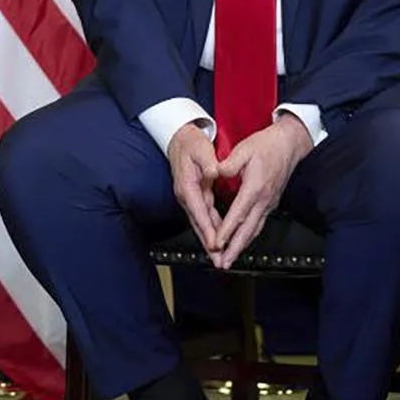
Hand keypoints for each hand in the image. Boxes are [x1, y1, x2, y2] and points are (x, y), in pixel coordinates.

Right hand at [167, 123, 221, 252]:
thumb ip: (208, 162)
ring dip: (210, 240)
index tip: (215, 243)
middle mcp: (186, 195)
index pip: (199, 212)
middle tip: (219, 260)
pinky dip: (210, 230)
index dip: (208, 229)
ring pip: (201, 223)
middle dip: (208, 244)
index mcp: (188, 186)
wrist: (180, 139)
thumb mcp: (201, 149)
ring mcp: (189, 198)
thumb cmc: (191, 143)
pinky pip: (203, 217)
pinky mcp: (194, 197)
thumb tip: (213, 172)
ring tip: (219, 256)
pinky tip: (217, 239)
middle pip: (198, 224)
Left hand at [207, 114, 312, 269]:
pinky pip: (259, 224)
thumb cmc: (266, 145)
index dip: (226, 231)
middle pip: (248, 230)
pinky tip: (241, 243)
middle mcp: (263, 200)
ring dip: (242, 246)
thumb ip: (229, 164)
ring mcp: (269, 203)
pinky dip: (249, 237)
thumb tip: (215, 172)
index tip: (216, 244)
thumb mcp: (244, 149)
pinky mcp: (271, 203)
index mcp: (255, 188)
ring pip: (255, 230)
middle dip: (234, 249)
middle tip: (223, 264)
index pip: (238, 214)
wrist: (289, 144)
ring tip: (230, 260)